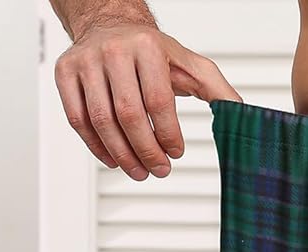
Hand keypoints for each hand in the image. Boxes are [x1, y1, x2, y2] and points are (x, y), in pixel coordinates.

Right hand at [54, 24, 240, 179]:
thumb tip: (242, 117)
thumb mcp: (190, 65)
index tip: (175, 152)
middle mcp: (113, 51)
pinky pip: (78, 119)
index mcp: (146, 47)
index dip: (168, 135)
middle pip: (129, 115)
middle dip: (146, 151)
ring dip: (122, 155)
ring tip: (138, 171)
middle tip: (159, 170)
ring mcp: (86, 62)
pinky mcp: (65, 73)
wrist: (109, 23)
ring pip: (102, 121)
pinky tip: (114, 159)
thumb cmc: (151, 50)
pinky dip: (96, 147)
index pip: (158, 102)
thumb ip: (218, 91)